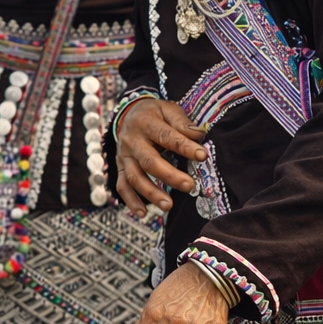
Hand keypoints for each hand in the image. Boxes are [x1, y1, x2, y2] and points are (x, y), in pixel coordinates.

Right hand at [113, 98, 207, 212]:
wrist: (129, 113)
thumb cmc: (155, 114)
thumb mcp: (168, 109)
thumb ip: (182, 122)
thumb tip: (199, 136)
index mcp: (146, 123)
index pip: (166, 136)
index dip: (184, 146)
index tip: (202, 156)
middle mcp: (132, 141)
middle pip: (149, 161)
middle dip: (169, 175)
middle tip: (189, 186)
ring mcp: (124, 156)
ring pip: (134, 177)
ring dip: (151, 193)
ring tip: (168, 206)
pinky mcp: (120, 167)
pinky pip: (122, 186)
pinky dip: (131, 201)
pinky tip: (143, 214)